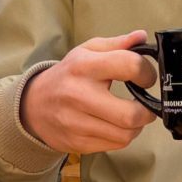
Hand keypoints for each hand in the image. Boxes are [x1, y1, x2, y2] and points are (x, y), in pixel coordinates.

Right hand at [18, 31, 157, 153]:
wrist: (34, 105)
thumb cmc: (67, 75)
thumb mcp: (87, 52)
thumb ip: (116, 45)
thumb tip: (142, 37)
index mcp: (84, 66)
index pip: (130, 66)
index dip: (147, 73)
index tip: (146, 78)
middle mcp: (79, 95)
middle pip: (131, 114)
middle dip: (147, 111)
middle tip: (146, 105)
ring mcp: (76, 123)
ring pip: (126, 134)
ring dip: (136, 126)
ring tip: (131, 115)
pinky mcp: (78, 142)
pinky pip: (115, 144)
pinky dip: (123, 136)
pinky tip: (116, 126)